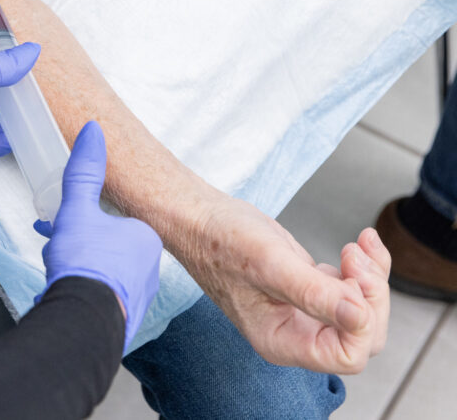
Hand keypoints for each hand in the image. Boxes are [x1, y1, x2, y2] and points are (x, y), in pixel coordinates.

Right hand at [34, 122, 162, 345]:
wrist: (82, 320)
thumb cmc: (84, 265)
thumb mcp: (77, 209)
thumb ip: (84, 171)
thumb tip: (93, 132)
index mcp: (144, 238)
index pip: (110, 221)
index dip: (82, 221)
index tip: (63, 226)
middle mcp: (149, 268)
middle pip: (104, 248)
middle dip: (76, 248)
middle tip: (56, 252)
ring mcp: (138, 298)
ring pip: (101, 274)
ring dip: (77, 272)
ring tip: (57, 276)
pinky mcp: (124, 321)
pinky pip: (99, 300)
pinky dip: (81, 295)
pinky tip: (63, 295)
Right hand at [184, 197, 390, 373]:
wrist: (203, 219)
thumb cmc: (221, 242)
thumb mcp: (268, 264)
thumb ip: (312, 294)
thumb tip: (357, 316)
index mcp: (283, 341)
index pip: (346, 355)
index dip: (360, 322)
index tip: (349, 280)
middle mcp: (297, 333)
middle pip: (362, 335)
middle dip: (370, 295)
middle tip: (353, 257)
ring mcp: (305, 312)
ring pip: (363, 311)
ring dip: (371, 276)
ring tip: (356, 246)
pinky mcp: (310, 289)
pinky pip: (354, 289)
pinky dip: (366, 265)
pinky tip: (359, 242)